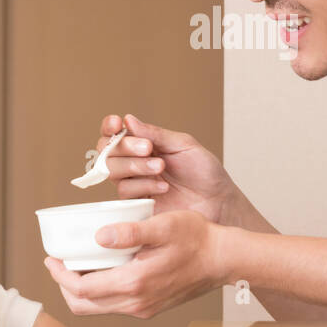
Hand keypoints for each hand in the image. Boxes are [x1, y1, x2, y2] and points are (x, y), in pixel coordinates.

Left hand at [43, 209, 226, 318]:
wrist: (223, 259)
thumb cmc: (198, 239)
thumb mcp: (163, 227)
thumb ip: (130, 232)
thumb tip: (99, 236)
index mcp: (134, 283)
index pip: (81, 289)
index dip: (60, 276)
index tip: (53, 259)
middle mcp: (135, 303)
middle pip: (84, 306)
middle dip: (65, 285)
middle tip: (60, 264)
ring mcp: (143, 308)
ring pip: (98, 308)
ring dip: (83, 289)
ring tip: (79, 264)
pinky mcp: (150, 307)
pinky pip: (115, 305)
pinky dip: (101, 291)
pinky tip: (105, 269)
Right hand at [96, 113, 241, 224]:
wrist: (218, 202)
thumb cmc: (204, 172)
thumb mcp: (183, 145)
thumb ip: (155, 134)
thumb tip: (128, 120)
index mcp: (144, 144)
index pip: (115, 133)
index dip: (109, 127)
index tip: (118, 124)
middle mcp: (134, 163)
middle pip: (107, 152)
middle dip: (125, 147)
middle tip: (148, 148)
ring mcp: (135, 184)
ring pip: (113, 172)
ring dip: (136, 166)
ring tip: (161, 167)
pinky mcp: (137, 205)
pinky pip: (125, 193)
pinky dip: (143, 186)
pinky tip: (163, 188)